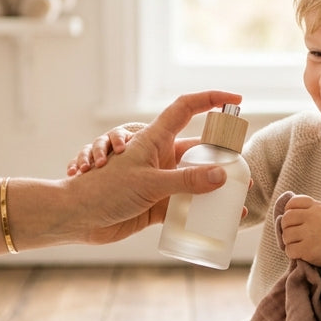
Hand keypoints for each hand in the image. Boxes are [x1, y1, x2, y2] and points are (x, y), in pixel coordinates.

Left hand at [60, 90, 241, 244]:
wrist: (76, 219)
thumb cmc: (104, 191)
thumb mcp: (149, 183)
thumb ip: (186, 181)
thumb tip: (222, 176)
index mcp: (154, 139)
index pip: (186, 109)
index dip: (210, 100)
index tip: (235, 101)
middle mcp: (159, 157)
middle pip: (197, 150)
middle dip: (222, 159)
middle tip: (244, 172)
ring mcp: (158, 181)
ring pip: (193, 181)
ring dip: (214, 190)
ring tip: (238, 201)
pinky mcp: (155, 205)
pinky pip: (184, 206)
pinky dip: (200, 212)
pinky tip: (217, 221)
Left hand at [277, 194, 320, 281]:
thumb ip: (308, 209)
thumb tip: (285, 210)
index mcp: (318, 207)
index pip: (292, 203)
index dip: (288, 211)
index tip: (294, 220)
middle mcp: (314, 218)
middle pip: (286, 218)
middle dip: (286, 227)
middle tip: (294, 234)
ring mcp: (310, 234)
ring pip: (286, 235)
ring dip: (289, 242)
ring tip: (299, 243)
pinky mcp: (308, 249)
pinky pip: (289, 250)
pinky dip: (292, 253)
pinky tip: (301, 253)